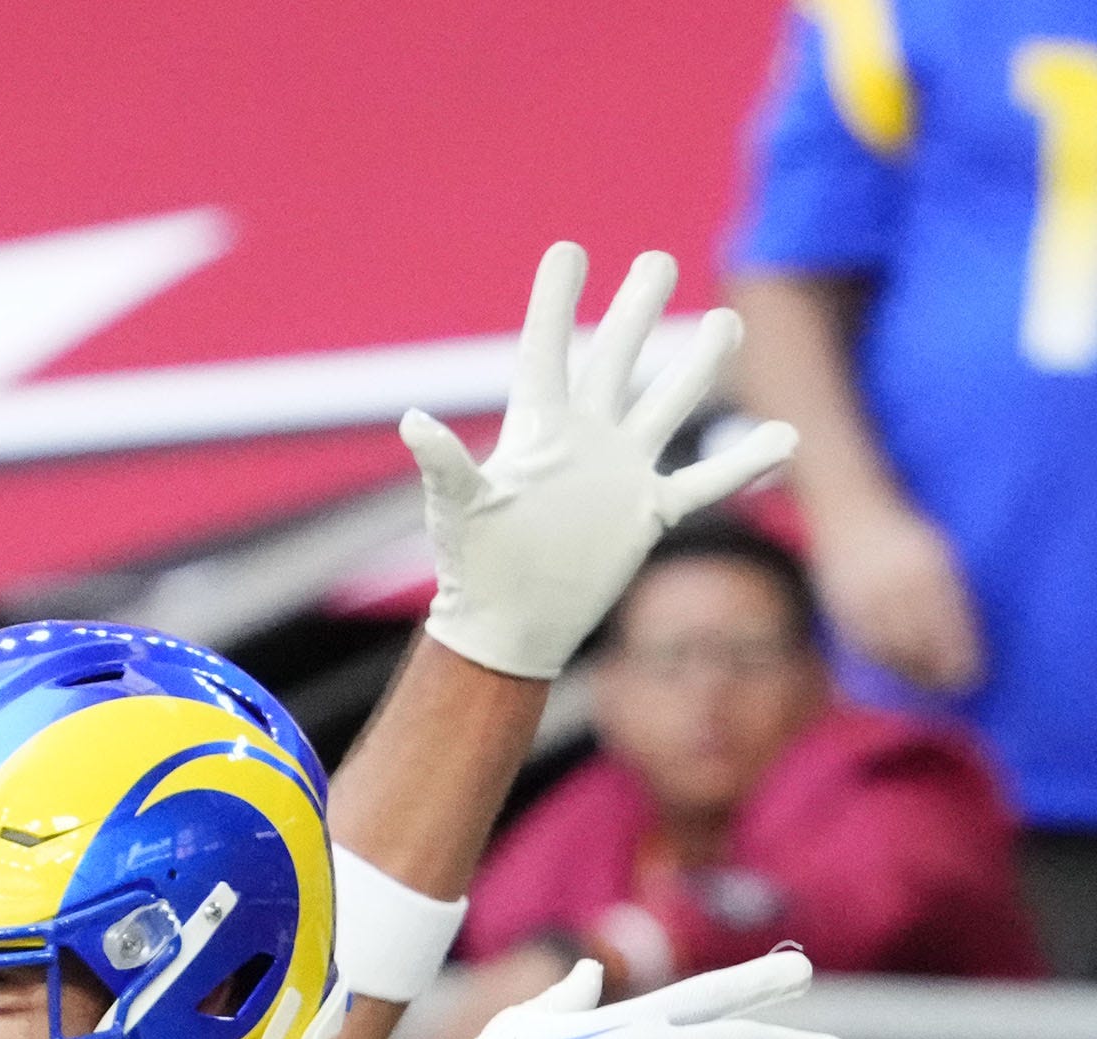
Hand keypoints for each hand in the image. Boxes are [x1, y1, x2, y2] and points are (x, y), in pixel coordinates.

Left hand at [405, 243, 800, 679]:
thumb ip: (445, 466)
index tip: (567, 249)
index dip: (555, 302)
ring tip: (728, 320)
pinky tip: (788, 436)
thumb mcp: (459, 511)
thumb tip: (414, 423)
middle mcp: (584, 440)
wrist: (509, 626)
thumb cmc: (475, 567)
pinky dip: (746, 463)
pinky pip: (706, 481)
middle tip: (656, 260)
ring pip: (668, 405)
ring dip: (699, 365)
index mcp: (538, 431)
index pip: (546, 350)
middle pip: (615, 360)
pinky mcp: (647, 512)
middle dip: (637, 310)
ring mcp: (620, 473)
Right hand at [812, 489, 986, 692]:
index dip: (961, 655)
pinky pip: (864, 643)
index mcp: (930, 569)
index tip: (972, 678)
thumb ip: (948, 591)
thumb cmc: (901, 532)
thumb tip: (964, 639)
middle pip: (920, 643)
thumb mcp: (936, 552)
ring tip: (924, 685)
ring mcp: (866, 596)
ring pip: (890, 649)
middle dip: (937, 672)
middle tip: (951, 690)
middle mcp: (898, 585)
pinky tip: (893, 667)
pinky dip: (881, 661)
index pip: (950, 625)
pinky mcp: (842, 605)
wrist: (847, 508)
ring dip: (909, 673)